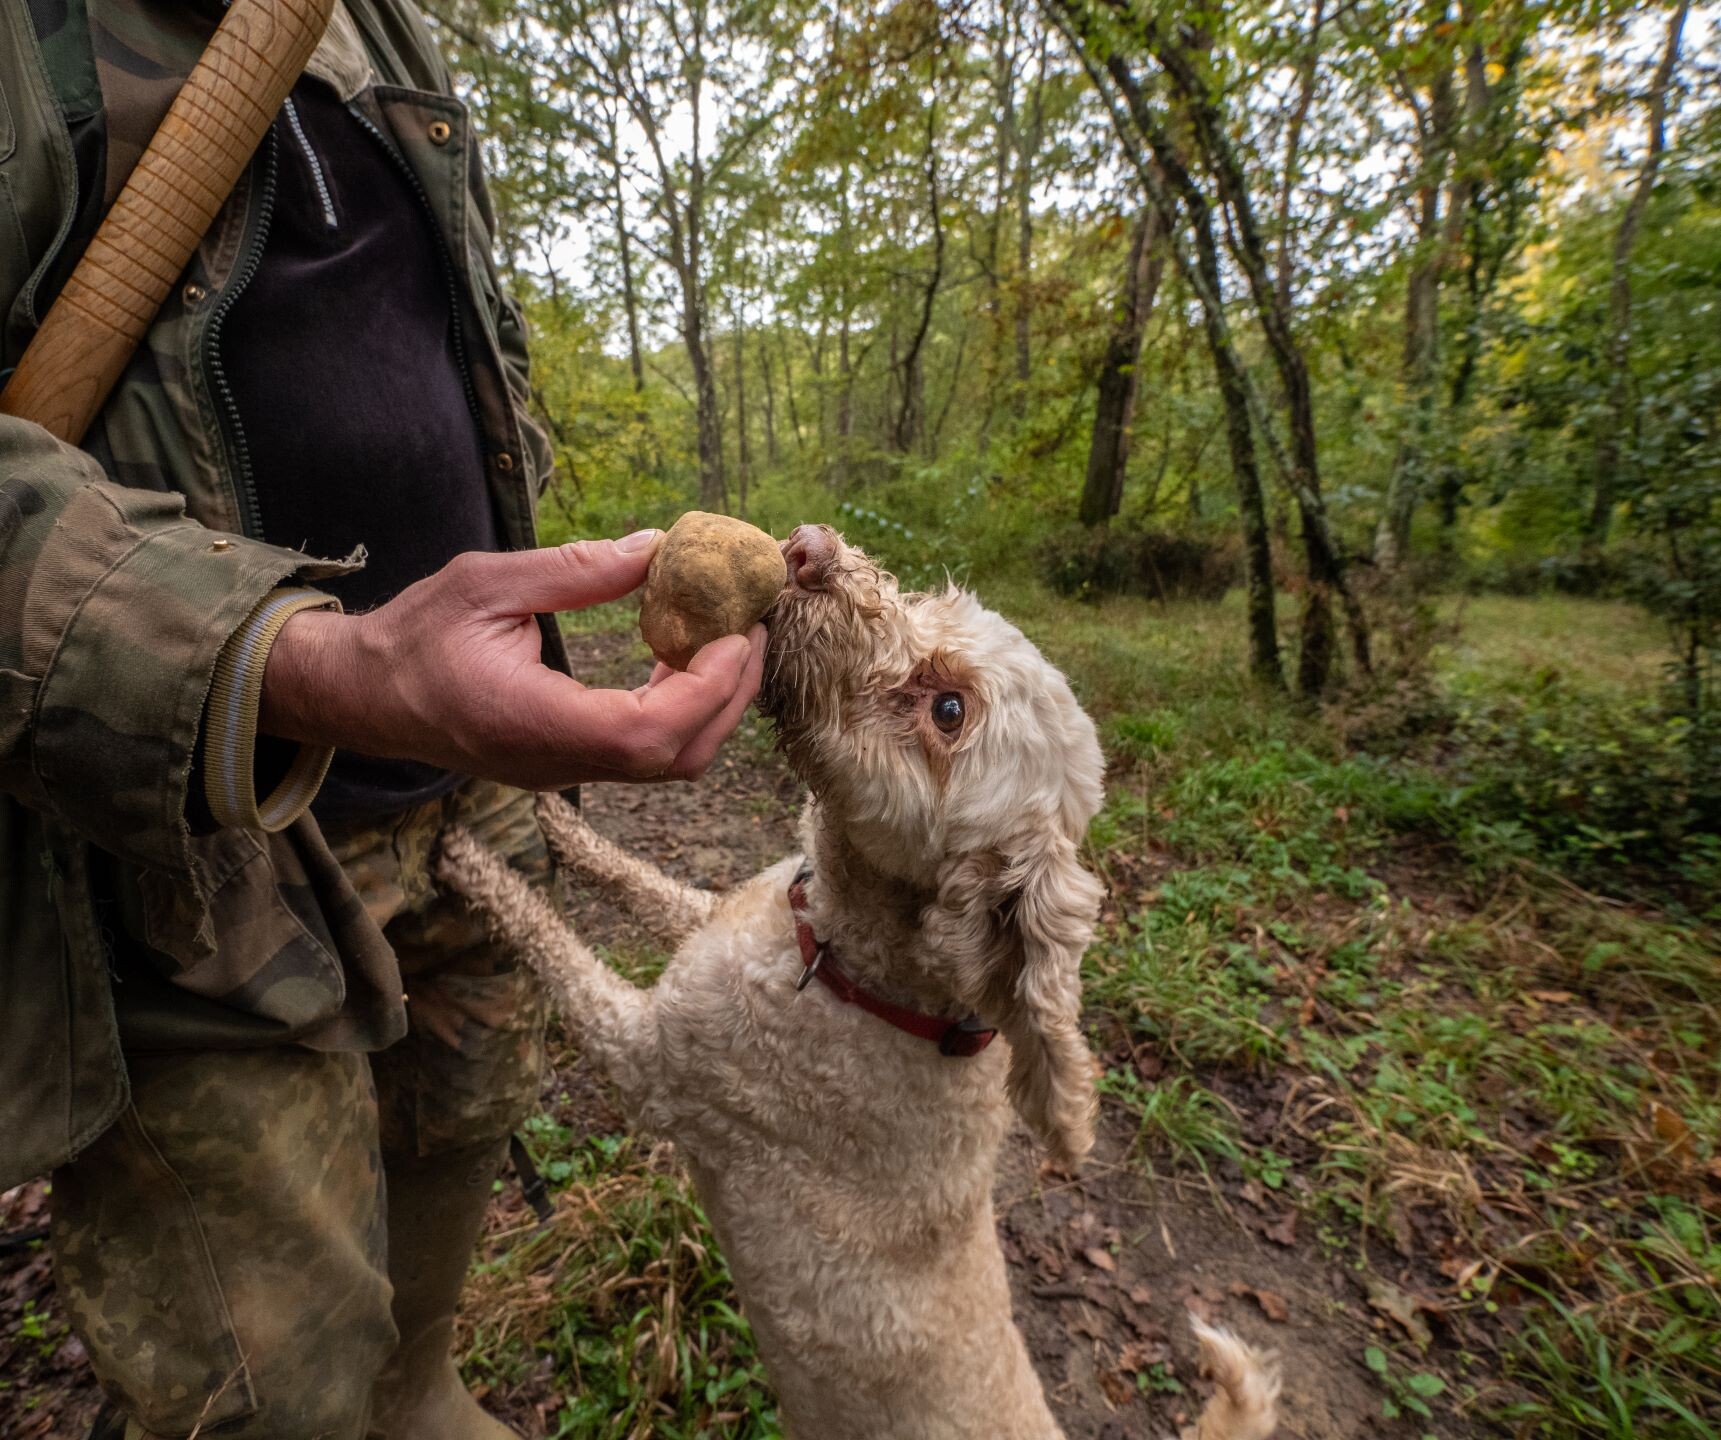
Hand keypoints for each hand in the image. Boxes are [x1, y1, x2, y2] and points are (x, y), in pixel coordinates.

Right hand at [258, 534, 766, 787]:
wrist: (364, 696)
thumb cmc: (414, 636)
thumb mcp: (486, 584)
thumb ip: (574, 570)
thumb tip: (655, 547)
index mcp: (534, 723)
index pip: (647, 732)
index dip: (707, 689)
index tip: (734, 634)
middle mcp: (558, 762)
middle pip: (677, 757)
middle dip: (730, 694)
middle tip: (751, 627)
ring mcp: (565, 771)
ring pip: (668, 762)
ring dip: (711, 703)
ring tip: (723, 634)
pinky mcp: (568, 764)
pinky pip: (644, 752)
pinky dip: (681, 708)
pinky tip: (676, 655)